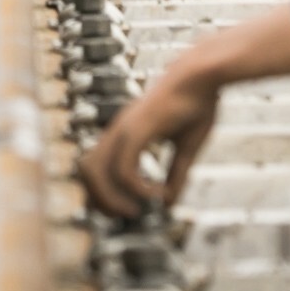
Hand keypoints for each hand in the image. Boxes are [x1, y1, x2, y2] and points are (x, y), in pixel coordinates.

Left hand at [80, 64, 222, 216]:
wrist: (203, 75)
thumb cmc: (197, 103)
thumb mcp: (187, 147)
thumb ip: (176, 174)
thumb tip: (170, 203)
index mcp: (124, 133)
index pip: (95, 168)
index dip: (104, 193)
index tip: (126, 209)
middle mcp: (117, 131)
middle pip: (86, 172)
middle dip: (100, 201)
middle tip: (126, 215)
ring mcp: (123, 129)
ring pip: (95, 172)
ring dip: (111, 199)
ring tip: (135, 211)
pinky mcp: (136, 130)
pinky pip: (124, 170)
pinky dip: (137, 189)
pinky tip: (158, 194)